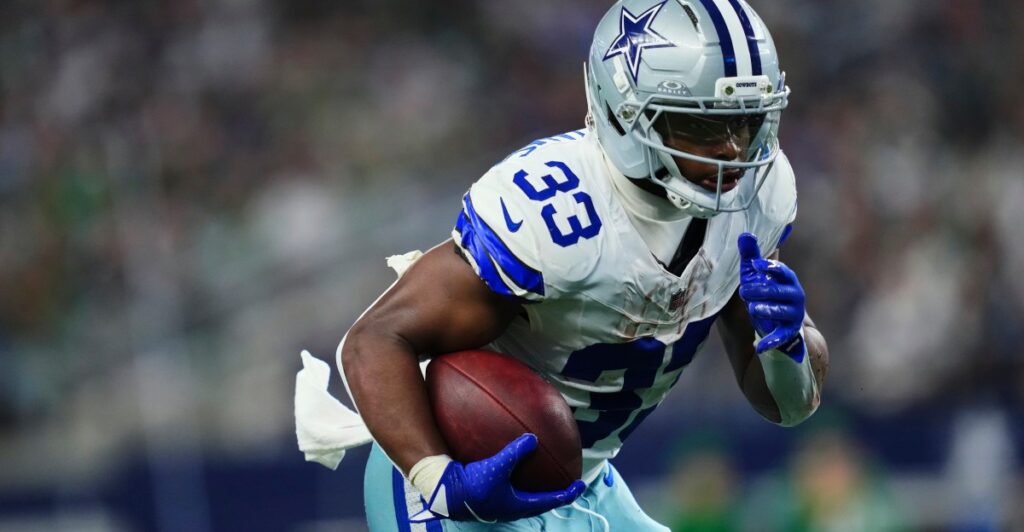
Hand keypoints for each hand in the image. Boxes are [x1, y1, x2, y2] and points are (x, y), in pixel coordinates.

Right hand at [410, 433, 584, 522]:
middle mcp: (513, 508)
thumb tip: (533, 438)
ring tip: (542, 476)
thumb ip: (515, 452)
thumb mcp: (496, 467)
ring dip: (537, 489)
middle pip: (541, 502)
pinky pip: (511, 489)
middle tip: (566, 483)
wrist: (445, 494)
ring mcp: (502, 505)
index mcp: (520, 505)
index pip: (551, 501)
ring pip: (526, 498)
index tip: (581, 485)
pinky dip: (518, 479)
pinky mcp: (490, 498)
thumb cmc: (472, 485)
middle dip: (555, 493)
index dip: (568, 493)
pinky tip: (511, 465)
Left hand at [737, 233, 805, 359]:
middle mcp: (794, 296)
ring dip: (767, 310)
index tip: (756, 264)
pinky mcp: (788, 332)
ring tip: (753, 309)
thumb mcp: (756, 277)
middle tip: (744, 290)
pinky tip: (759, 346)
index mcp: (787, 280)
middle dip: (761, 290)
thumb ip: (751, 257)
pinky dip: (770, 341)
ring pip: (781, 311)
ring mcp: (792, 315)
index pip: (782, 271)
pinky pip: (780, 337)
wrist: (780, 325)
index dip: (771, 267)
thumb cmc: (767, 295)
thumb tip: (745, 234)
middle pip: (779, 291)